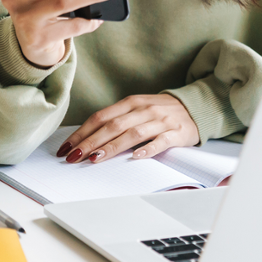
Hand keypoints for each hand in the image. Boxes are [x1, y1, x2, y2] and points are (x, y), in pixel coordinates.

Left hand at [56, 94, 198, 161]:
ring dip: (112, 147)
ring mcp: (160, 121)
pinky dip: (148, 149)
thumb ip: (116, 120)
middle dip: (90, 142)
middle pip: (112, 126)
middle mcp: (143, 109)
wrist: (195, 107)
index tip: (66, 147)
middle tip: (73, 157)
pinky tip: (136, 157)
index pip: (101, 117)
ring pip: (132, 133)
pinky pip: (161, 141)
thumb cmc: (159, 111)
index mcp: (131, 103)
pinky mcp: (176, 133)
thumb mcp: (136, 109)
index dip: (82, 132)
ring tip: (94, 158)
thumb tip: (87, 138)